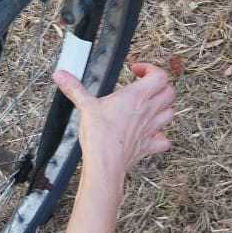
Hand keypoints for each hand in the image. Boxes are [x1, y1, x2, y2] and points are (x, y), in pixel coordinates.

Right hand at [53, 61, 173, 188]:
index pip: (159, 76)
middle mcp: (148, 111)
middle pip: (169, 92)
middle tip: (145, 86)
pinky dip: (162, 136)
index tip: (136, 70)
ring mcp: (151, 129)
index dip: (151, 69)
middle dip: (160, 86)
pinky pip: (164, 141)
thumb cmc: (100, 135)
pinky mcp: (148, 146)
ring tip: (151, 106)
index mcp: (136, 97)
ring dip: (164, 108)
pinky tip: (152, 134)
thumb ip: (74, 88)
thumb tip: (61, 75)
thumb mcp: (85, 106)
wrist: (106, 163)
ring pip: (171, 113)